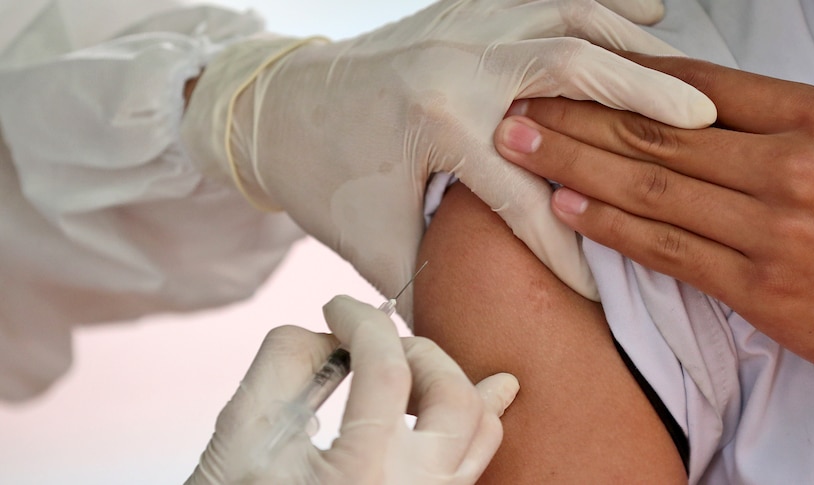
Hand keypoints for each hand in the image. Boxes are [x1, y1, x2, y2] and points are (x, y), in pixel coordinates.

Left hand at [181, 0, 715, 321]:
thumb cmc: (321, 178)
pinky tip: (638, 14)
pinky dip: (594, 0)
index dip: (568, 245)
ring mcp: (460, 25)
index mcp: (437, 122)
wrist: (273, 111)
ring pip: (567, 14)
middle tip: (700, 127)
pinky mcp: (458, 9)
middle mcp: (457, 63)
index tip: (603, 286)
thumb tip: (466, 339)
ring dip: (628, 42)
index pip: (529, 191)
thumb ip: (429, 284)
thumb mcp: (370, 242)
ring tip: (680, 71)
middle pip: (573, 70)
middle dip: (641, 101)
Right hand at [187, 295, 519, 483]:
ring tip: (412, 360)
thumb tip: (335, 332)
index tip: (337, 307)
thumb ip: (284, 362)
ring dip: (450, 378)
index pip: (387, 369)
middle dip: (415, 349)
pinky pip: (477, 460)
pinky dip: (478, 416)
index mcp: (360, 478)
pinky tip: (491, 388)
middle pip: (452, 396)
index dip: (363, 320)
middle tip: (372, 339)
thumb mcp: (239, 435)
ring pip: (480, 429)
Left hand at [494, 54, 813, 381]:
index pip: (695, 83)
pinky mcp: (758, 287)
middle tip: (518, 106)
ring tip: (520, 148)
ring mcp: (773, 227)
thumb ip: (766, 125)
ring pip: (650, 185)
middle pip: (656, 130)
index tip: (567, 71)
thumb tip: (679, 108)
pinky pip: (666, 247)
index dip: (619, 76)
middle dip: (576, 116)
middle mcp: (790, 165)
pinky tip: (564, 208)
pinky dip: (610, 225)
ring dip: (573, 164)